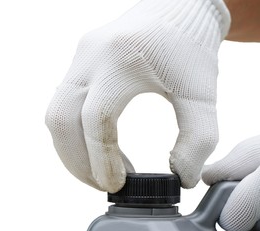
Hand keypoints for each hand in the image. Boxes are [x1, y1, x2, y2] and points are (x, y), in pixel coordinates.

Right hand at [46, 0, 229, 191]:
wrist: (178, 8)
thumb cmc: (193, 48)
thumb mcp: (203, 94)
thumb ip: (198, 139)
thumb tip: (180, 178)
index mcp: (122, 60)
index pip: (97, 120)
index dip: (103, 160)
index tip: (118, 185)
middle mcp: (91, 56)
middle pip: (62, 120)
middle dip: (78, 162)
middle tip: (104, 184)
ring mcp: (80, 56)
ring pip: (56, 114)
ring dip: (71, 150)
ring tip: (99, 170)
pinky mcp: (79, 61)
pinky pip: (63, 103)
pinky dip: (73, 132)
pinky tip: (97, 145)